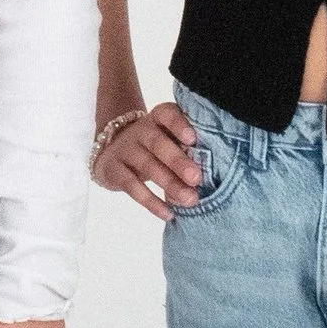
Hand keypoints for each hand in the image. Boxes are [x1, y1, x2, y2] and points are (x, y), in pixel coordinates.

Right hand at [94, 101, 201, 220]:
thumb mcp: (168, 138)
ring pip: (147, 166)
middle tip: (197, 178)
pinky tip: (168, 213)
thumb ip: (188, 147)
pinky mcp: (113, 169)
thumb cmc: (155, 146)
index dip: (179, 124)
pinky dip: (151, 202)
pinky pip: (132, 187)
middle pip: (158, 143)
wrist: (113, 151)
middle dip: (178, 161)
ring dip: (170, 184)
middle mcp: (140, 130)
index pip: (167, 114)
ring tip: (190, 200)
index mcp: (158, 117)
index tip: (193, 138)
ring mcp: (125, 149)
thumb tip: (214, 170)